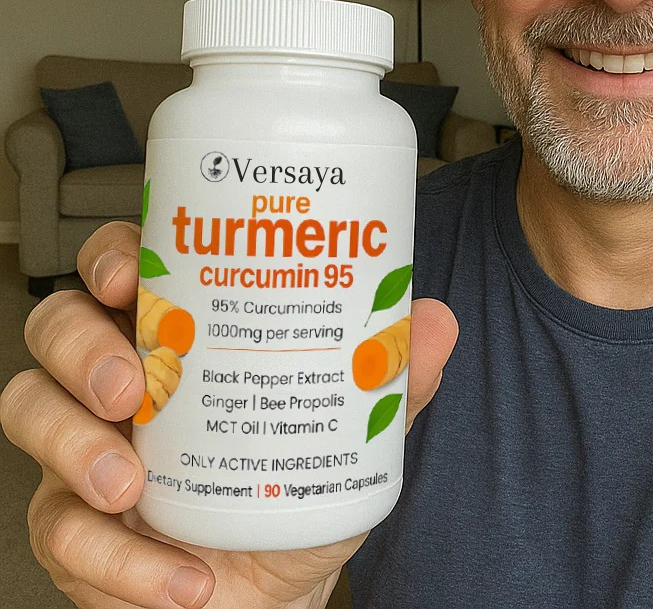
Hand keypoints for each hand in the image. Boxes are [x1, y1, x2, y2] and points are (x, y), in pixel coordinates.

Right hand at [0, 222, 458, 608]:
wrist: (277, 587)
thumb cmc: (298, 488)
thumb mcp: (353, 428)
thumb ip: (392, 376)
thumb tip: (432, 320)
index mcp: (179, 330)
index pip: (123, 266)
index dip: (112, 255)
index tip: (131, 271)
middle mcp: (121, 376)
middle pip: (58, 326)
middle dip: (83, 346)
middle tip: (133, 383)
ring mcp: (85, 447)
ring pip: (29, 411)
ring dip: (72, 447)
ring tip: (132, 483)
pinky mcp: (73, 528)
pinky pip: (60, 534)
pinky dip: (118, 562)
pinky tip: (180, 579)